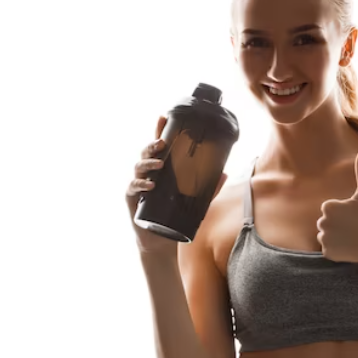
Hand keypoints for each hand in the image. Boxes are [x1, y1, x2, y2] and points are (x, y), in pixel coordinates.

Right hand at [126, 115, 226, 255]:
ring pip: (139, 167)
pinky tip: (150, 185)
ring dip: (148, 163)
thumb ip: (209, 188)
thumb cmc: (176, 215)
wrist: (161, 239)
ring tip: (160, 165)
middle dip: (153, 145)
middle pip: (147, 153)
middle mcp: (148, 173)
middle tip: (162, 143)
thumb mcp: (196, 201)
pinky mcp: (132, 199)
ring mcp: (138, 184)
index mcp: (162, 169)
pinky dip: (141, 184)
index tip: (163, 117)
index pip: (159, 147)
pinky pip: (133, 188)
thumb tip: (224, 174)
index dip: (159, 131)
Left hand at [317, 148, 357, 263]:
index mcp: (328, 206)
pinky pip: (329, 249)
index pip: (331, 209)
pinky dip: (338, 250)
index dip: (345, 213)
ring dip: (338, 237)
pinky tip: (351, 248)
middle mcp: (322, 222)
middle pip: (328, 222)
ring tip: (355, 237)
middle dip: (341, 225)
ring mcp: (324, 239)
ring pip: (327, 235)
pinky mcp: (327, 253)